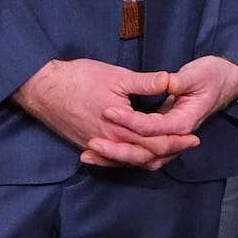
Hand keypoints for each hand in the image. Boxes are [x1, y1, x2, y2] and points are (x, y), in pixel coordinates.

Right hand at [13, 59, 198, 169]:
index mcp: (120, 128)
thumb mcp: (117, 76)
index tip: (194, 137)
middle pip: (145, 155)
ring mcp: (97, 146)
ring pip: (129, 160)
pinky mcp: (86, 145)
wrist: (43, 88)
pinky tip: (136, 156)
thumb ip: (145, 82)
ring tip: (169, 151)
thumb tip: (170, 79)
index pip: (155, 141)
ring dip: (150, 156)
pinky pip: (112, 160)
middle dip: (170, 150)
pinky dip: (128, 160)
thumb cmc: (79, 79)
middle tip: (189, 145)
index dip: (177, 140)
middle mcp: (109, 143)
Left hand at [98, 56, 237, 166]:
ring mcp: (171, 140)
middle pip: (146, 152)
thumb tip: (167, 81)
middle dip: (118, 150)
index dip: (129, 121)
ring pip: (142, 159)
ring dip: (116, 159)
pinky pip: (141, 156)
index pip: (153, 128)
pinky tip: (98, 155)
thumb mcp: (195, 74)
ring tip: (89, 155)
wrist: (225, 80)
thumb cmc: (212, 75)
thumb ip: (179, 80)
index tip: (108, 111)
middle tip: (92, 142)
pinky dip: (120, 159)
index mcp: (184, 121)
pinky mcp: (163, 138)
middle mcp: (177, 135)